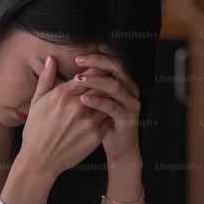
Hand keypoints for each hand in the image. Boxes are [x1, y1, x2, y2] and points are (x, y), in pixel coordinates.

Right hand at [19, 55, 110, 179]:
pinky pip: (109, 118)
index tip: (97, 71)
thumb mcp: (36, 102)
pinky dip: (109, 114)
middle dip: (105, 82)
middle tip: (107, 82)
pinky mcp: (96, 135)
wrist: (39, 161)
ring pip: (108, 101)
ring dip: (109, 98)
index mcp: (62, 95)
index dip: (96, 71)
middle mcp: (77, 106)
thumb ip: (46, 79)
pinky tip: (105, 114)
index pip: (89, 74)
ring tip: (107, 98)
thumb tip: (52, 58)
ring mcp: (88, 121)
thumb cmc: (36, 131)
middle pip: (101, 85)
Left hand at [72, 46, 142, 165]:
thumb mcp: (95, 102)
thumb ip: (88, 85)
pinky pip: (112, 106)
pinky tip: (83, 98)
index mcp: (125, 84)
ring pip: (115, 86)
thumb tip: (71, 67)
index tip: (81, 53)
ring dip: (95, 80)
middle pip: (117, 69)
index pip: (114, 63)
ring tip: (77, 79)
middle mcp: (131, 91)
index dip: (99, 56)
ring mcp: (131, 105)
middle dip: (97, 62)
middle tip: (78, 60)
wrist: (119, 150)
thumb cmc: (104, 125)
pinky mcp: (128, 119)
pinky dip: (97, 101)